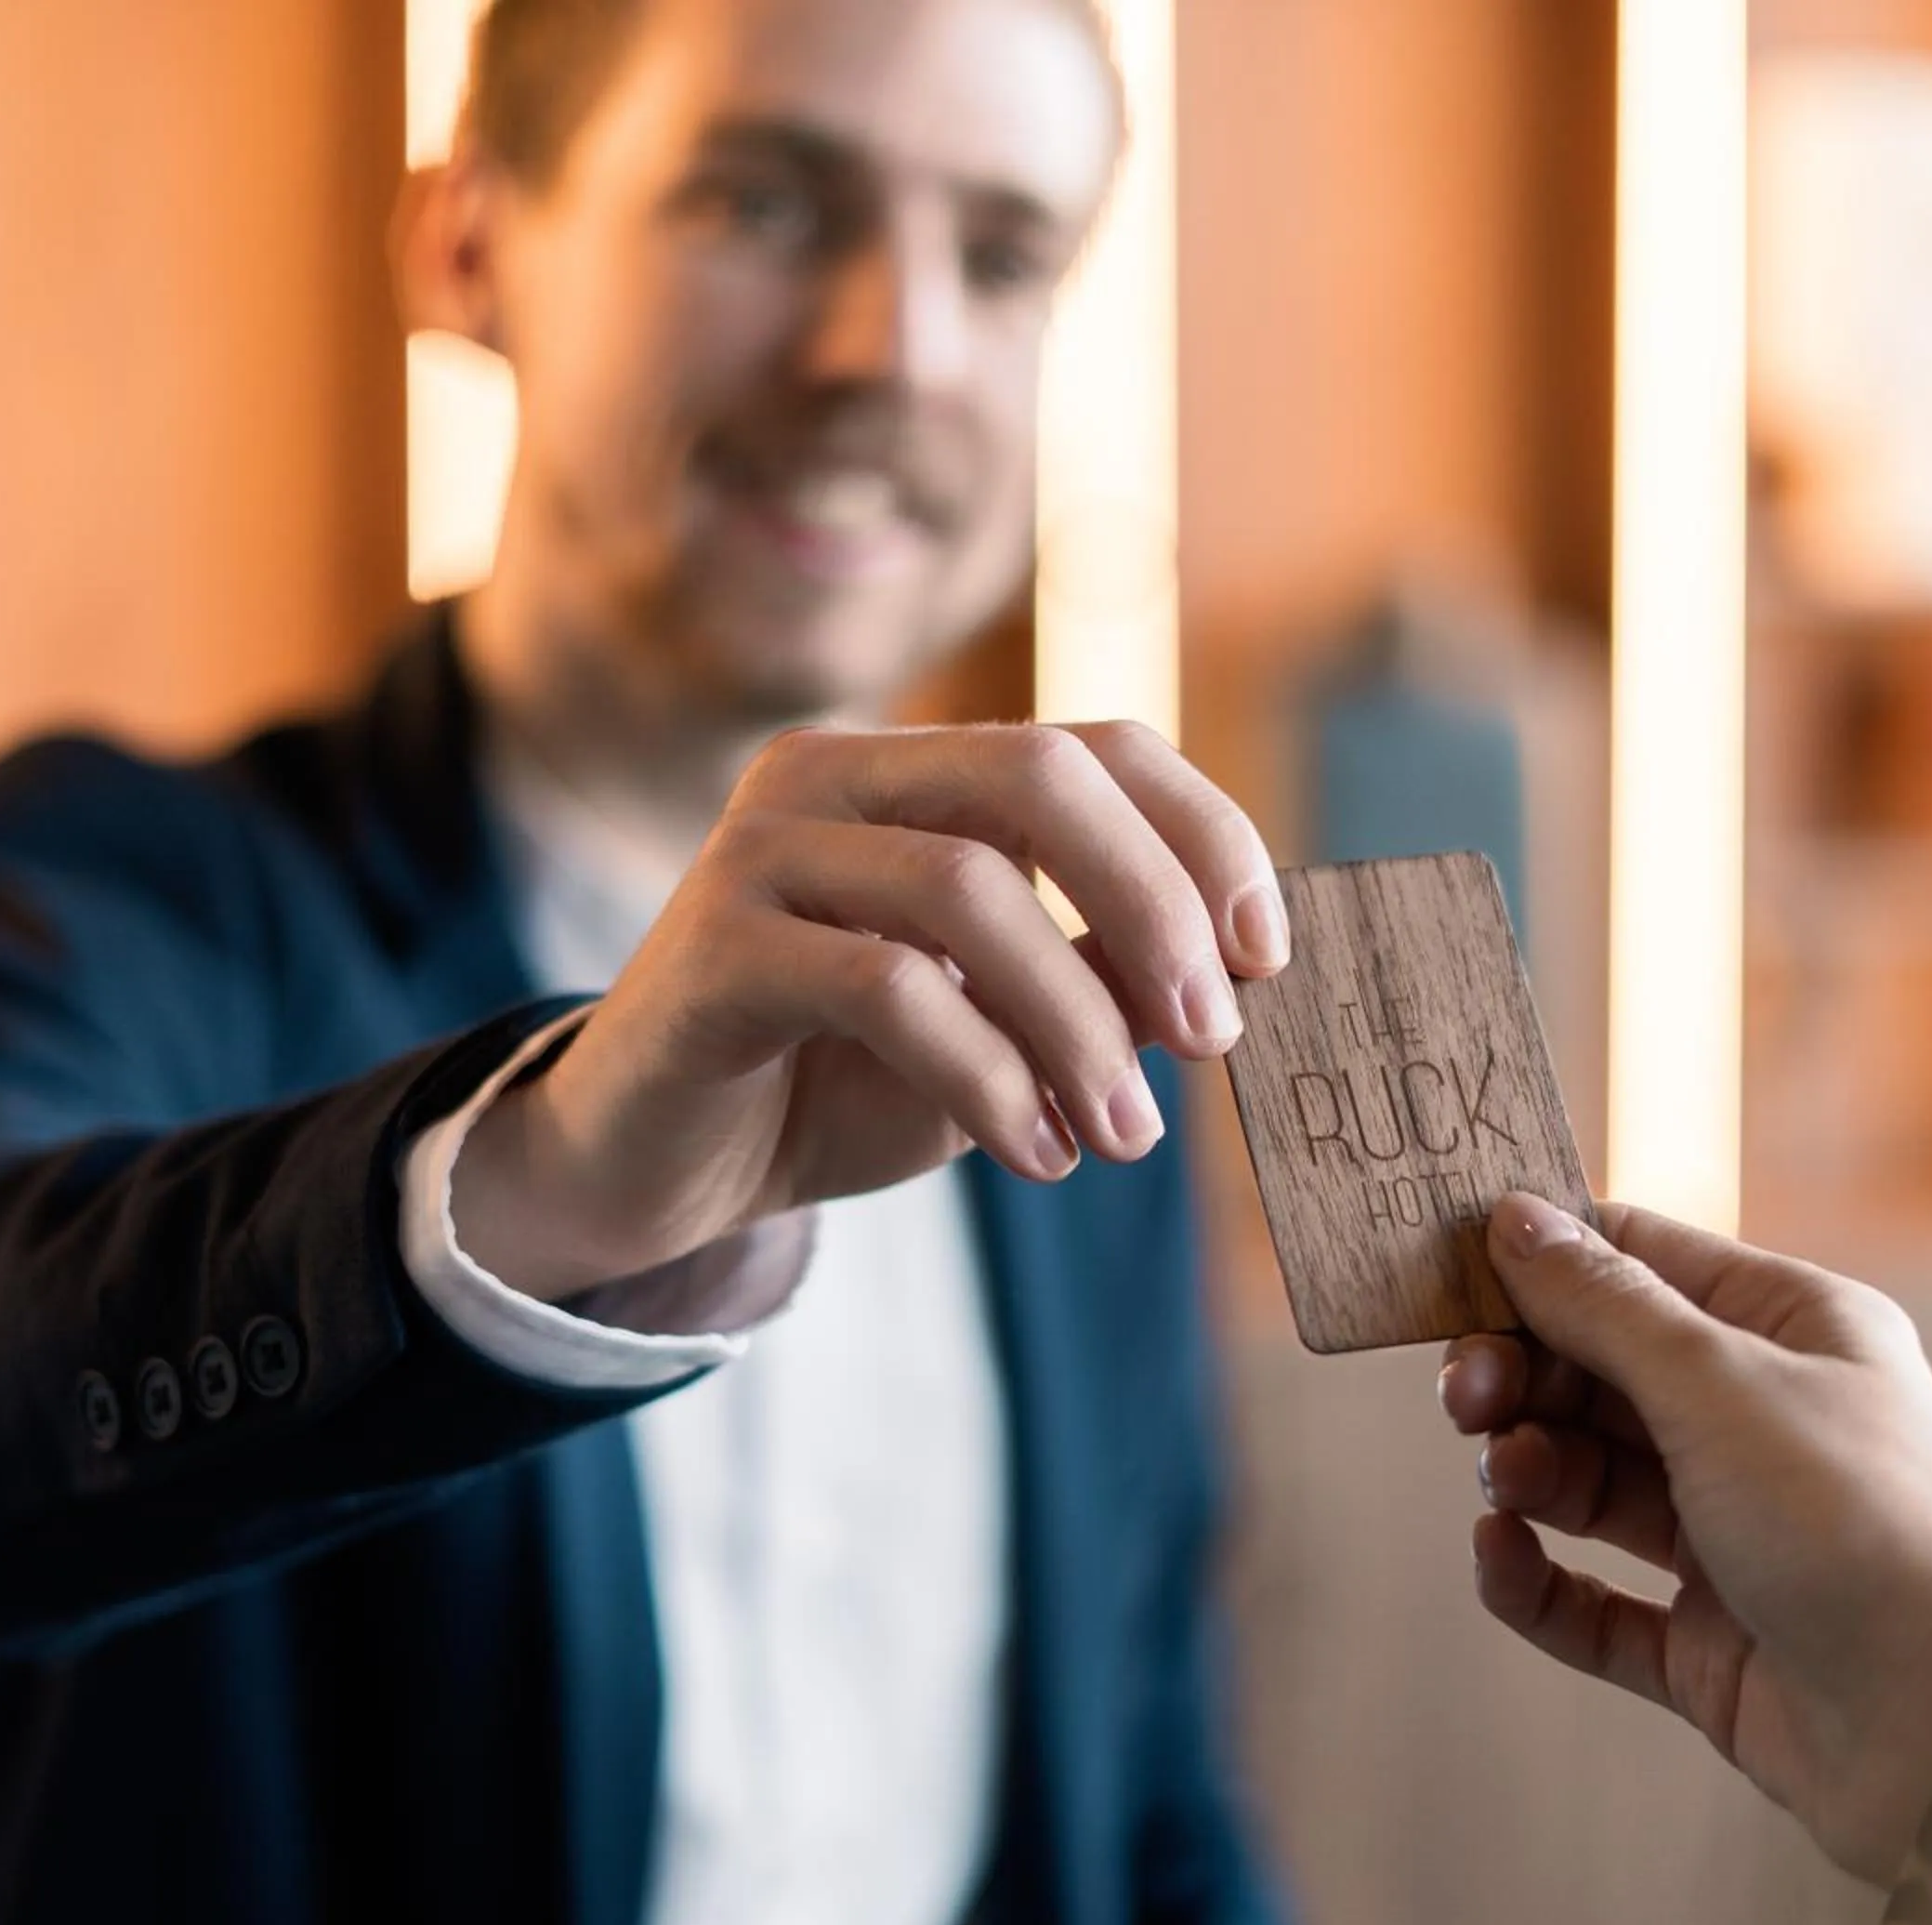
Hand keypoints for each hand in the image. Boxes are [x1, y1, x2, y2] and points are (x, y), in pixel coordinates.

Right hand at [453, 722, 1286, 1297]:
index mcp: (916, 768)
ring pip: (970, 890)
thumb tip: (1243, 971)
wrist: (663, 1170)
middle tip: (1215, 1038)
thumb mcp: (1007, 1026)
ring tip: (1123, 1137)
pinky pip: (889, 988)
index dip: (1203, 836)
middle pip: (1040, 777)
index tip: (1267, 955)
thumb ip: (1104, 978)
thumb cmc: (846, 1083)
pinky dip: (988, 1078)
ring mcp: (762, 849)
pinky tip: (1035, 1153)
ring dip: (1078, 1026)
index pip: (1096, 746)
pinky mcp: (717, 948)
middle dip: (1153, 906)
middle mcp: (833, 775)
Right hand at [1442, 1195, 1931, 1886]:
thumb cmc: (1868, 1525)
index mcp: (1793, 1331)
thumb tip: (1517, 1218)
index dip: (1544, 1263)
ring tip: (1510, 1481)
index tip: (1448, 1277)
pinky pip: (1593, 1603)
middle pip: (1603, 1373)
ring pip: (1591, 1482)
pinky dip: (1536, 1580)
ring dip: (1529, 1471)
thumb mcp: (1722, 1383)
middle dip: (1523, 1376)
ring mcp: (1737, 1539)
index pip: (1643, 1262)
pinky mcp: (1711, 1646)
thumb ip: (1607, 1306)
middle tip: (1464, 1398)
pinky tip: (1499, 1557)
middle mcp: (1765, 1424)